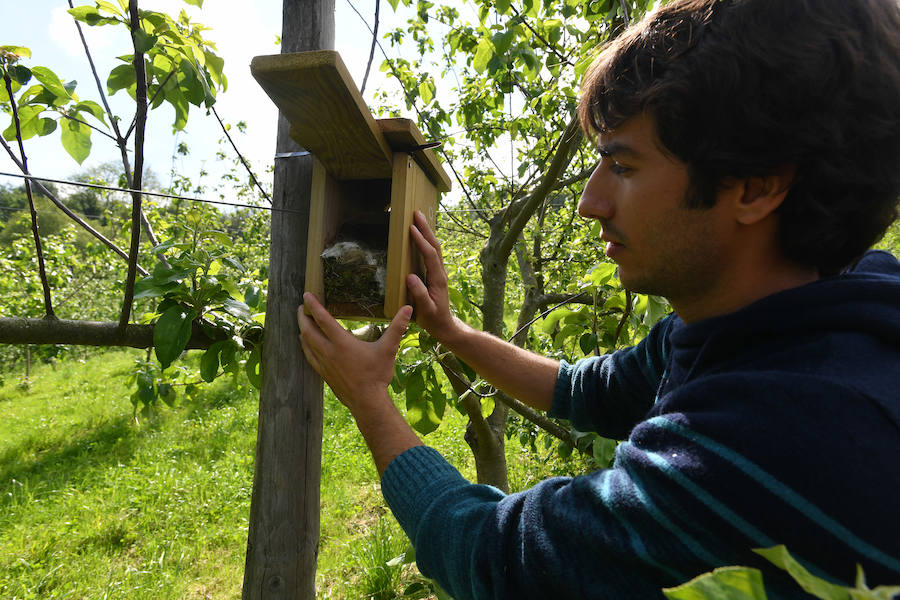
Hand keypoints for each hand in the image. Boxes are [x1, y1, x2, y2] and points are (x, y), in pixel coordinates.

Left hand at [297, 292, 411, 414]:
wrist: (367, 402)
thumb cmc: (377, 375)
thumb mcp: (388, 349)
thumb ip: (397, 328)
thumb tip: (408, 309)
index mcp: (342, 343)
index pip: (323, 319)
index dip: (313, 305)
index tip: (306, 295)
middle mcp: (328, 351)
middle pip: (308, 330)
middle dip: (302, 316)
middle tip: (301, 306)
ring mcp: (324, 363)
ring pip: (306, 343)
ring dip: (302, 330)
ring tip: (302, 322)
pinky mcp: (323, 373)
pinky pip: (309, 356)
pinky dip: (304, 346)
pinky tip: (306, 344)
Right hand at [408, 210, 460, 343]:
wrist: (444, 325)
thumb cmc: (433, 319)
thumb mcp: (426, 310)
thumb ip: (419, 294)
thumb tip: (410, 276)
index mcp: (438, 279)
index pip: (430, 255)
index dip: (421, 241)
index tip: (411, 228)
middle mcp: (440, 272)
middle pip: (435, 246)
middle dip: (426, 229)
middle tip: (416, 213)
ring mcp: (439, 272)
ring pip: (435, 248)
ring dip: (427, 232)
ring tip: (418, 219)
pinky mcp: (436, 274)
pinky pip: (432, 254)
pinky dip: (427, 241)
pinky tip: (422, 236)